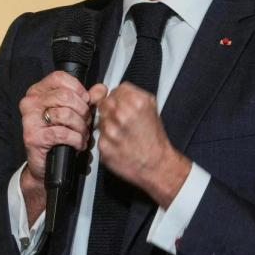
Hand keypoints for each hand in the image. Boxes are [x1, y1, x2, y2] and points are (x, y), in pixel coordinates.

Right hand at [18, 71, 95, 222]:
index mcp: (37, 92)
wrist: (44, 164)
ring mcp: (29, 119)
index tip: (85, 101)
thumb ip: (87, 100)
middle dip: (83, 111)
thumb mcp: (74, 113)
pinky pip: (63, 133)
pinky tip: (77, 144)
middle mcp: (30, 102)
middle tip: (86, 122)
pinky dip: (76, 140)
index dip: (78, 89)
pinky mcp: (33, 136)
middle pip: (65, 96)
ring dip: (80, 128)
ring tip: (82, 135)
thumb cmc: (57, 137)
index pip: (59, 78)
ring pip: (66, 114)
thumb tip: (100, 89)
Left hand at [94, 82, 190, 207]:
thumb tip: (118, 90)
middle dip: (111, 110)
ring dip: (107, 124)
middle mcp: (122, 115)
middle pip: (104, 103)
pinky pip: (98, 136)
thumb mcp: (152, 108)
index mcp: (136, 102)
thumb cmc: (154, 139)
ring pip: (100, 119)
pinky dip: (106, 139)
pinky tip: (118, 143)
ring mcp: (111, 131)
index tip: (122, 104)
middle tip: (121, 120)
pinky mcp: (103, 146)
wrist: (157, 165)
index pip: (115, 90)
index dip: (118, 98)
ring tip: (121, 133)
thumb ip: (133, 94)